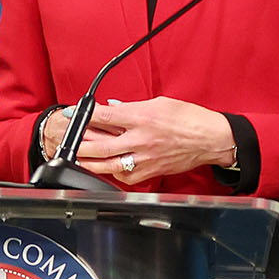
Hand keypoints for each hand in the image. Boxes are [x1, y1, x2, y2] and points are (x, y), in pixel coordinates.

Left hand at [73, 96, 235, 184]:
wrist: (210, 139)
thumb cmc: (189, 119)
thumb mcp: (159, 103)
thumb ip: (133, 108)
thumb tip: (113, 110)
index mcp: (142, 118)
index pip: (104, 116)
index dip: (84, 114)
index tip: (72, 113)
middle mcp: (140, 140)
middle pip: (99, 145)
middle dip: (79, 143)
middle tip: (68, 139)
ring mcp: (144, 159)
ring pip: (107, 164)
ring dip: (88, 161)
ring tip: (77, 156)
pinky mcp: (149, 172)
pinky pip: (123, 175)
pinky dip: (110, 171)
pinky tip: (102, 167)